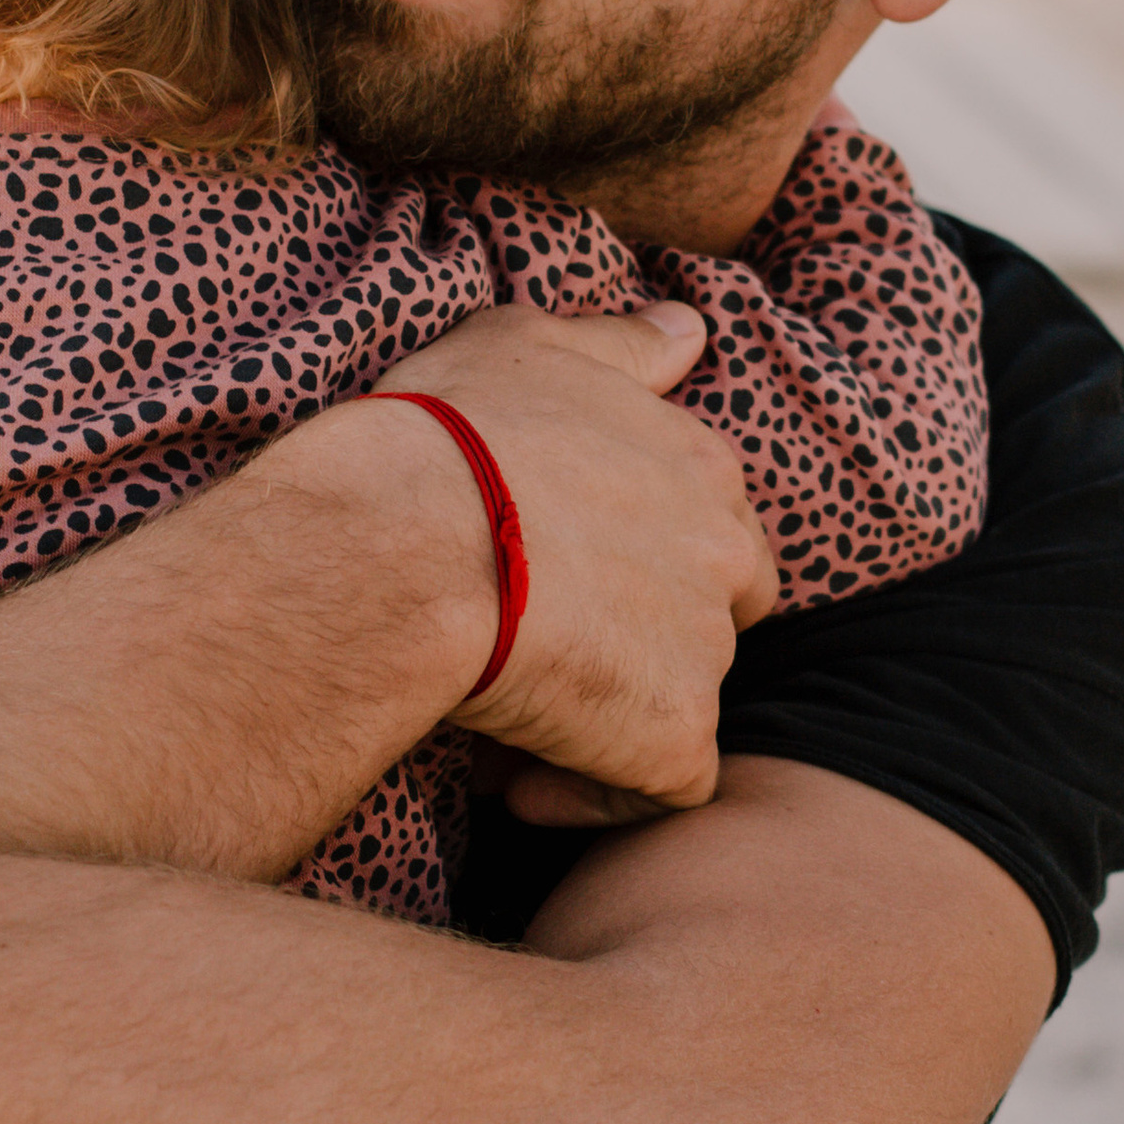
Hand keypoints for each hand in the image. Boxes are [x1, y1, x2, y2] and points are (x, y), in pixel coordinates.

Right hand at [367, 301, 775, 807]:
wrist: (399, 544)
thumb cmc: (442, 434)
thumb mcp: (521, 342)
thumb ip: (619, 343)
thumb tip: (691, 329)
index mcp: (697, 458)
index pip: (706, 519)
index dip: (633, 552)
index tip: (549, 566)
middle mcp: (724, 548)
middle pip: (716, 611)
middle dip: (644, 633)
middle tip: (537, 640)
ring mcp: (707, 647)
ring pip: (679, 696)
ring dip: (607, 708)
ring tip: (505, 708)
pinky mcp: (674, 737)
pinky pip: (659, 788)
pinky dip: (594, 793)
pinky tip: (516, 783)